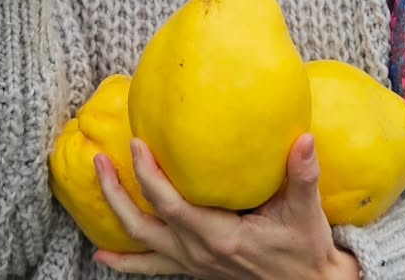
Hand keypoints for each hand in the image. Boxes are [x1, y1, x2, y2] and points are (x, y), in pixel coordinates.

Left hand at [93, 134, 359, 279]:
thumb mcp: (305, 212)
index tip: (136, 143)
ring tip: (99, 181)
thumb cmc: (304, 248)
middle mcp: (199, 252)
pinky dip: (126, 263)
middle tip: (100, 159)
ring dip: (116, 214)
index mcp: (220, 236)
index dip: (149, 174)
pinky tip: (104, 256)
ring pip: (142, 243)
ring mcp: (193, 265)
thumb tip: (305, 137)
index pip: (171, 203)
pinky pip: (152, 267)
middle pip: (143, 223)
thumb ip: (303, 174)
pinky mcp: (193, 270)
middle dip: (116, 191)